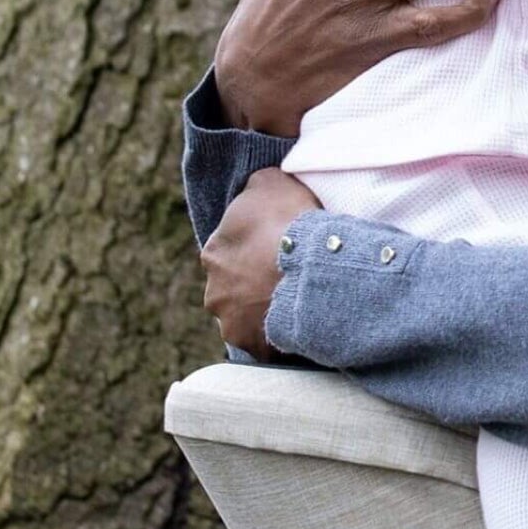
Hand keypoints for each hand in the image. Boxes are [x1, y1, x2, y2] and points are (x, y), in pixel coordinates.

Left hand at [200, 168, 316, 359]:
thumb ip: (255, 189)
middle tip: (288, 279)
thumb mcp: (270, 182)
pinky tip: (300, 326)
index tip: (278, 251)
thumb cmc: (292, 219)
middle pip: (235, 288)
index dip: (257, 251)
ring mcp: (232, 321)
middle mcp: (214, 289)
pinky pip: (267, 342)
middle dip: (256, 285)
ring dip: (265, 312)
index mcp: (214, 251)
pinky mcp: (253, 345)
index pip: (231, 252)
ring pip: (247, 317)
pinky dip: (279, 337)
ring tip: (298, 304)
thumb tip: (255, 190)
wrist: (313, 264)